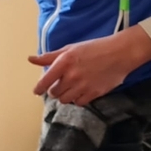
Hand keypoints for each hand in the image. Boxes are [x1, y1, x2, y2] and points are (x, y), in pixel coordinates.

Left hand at [28, 26, 150, 104]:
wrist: (120, 53)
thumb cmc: (94, 48)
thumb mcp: (70, 48)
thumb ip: (50, 56)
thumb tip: (30, 59)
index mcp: (64, 62)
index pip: (45, 81)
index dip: (38, 88)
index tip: (36, 91)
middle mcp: (72, 76)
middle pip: (54, 92)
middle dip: (55, 89)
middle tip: (61, 83)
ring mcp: (83, 86)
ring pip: (65, 100)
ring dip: (65, 95)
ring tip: (71, 87)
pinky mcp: (94, 94)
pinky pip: (79, 103)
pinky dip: (77, 99)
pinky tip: (81, 91)